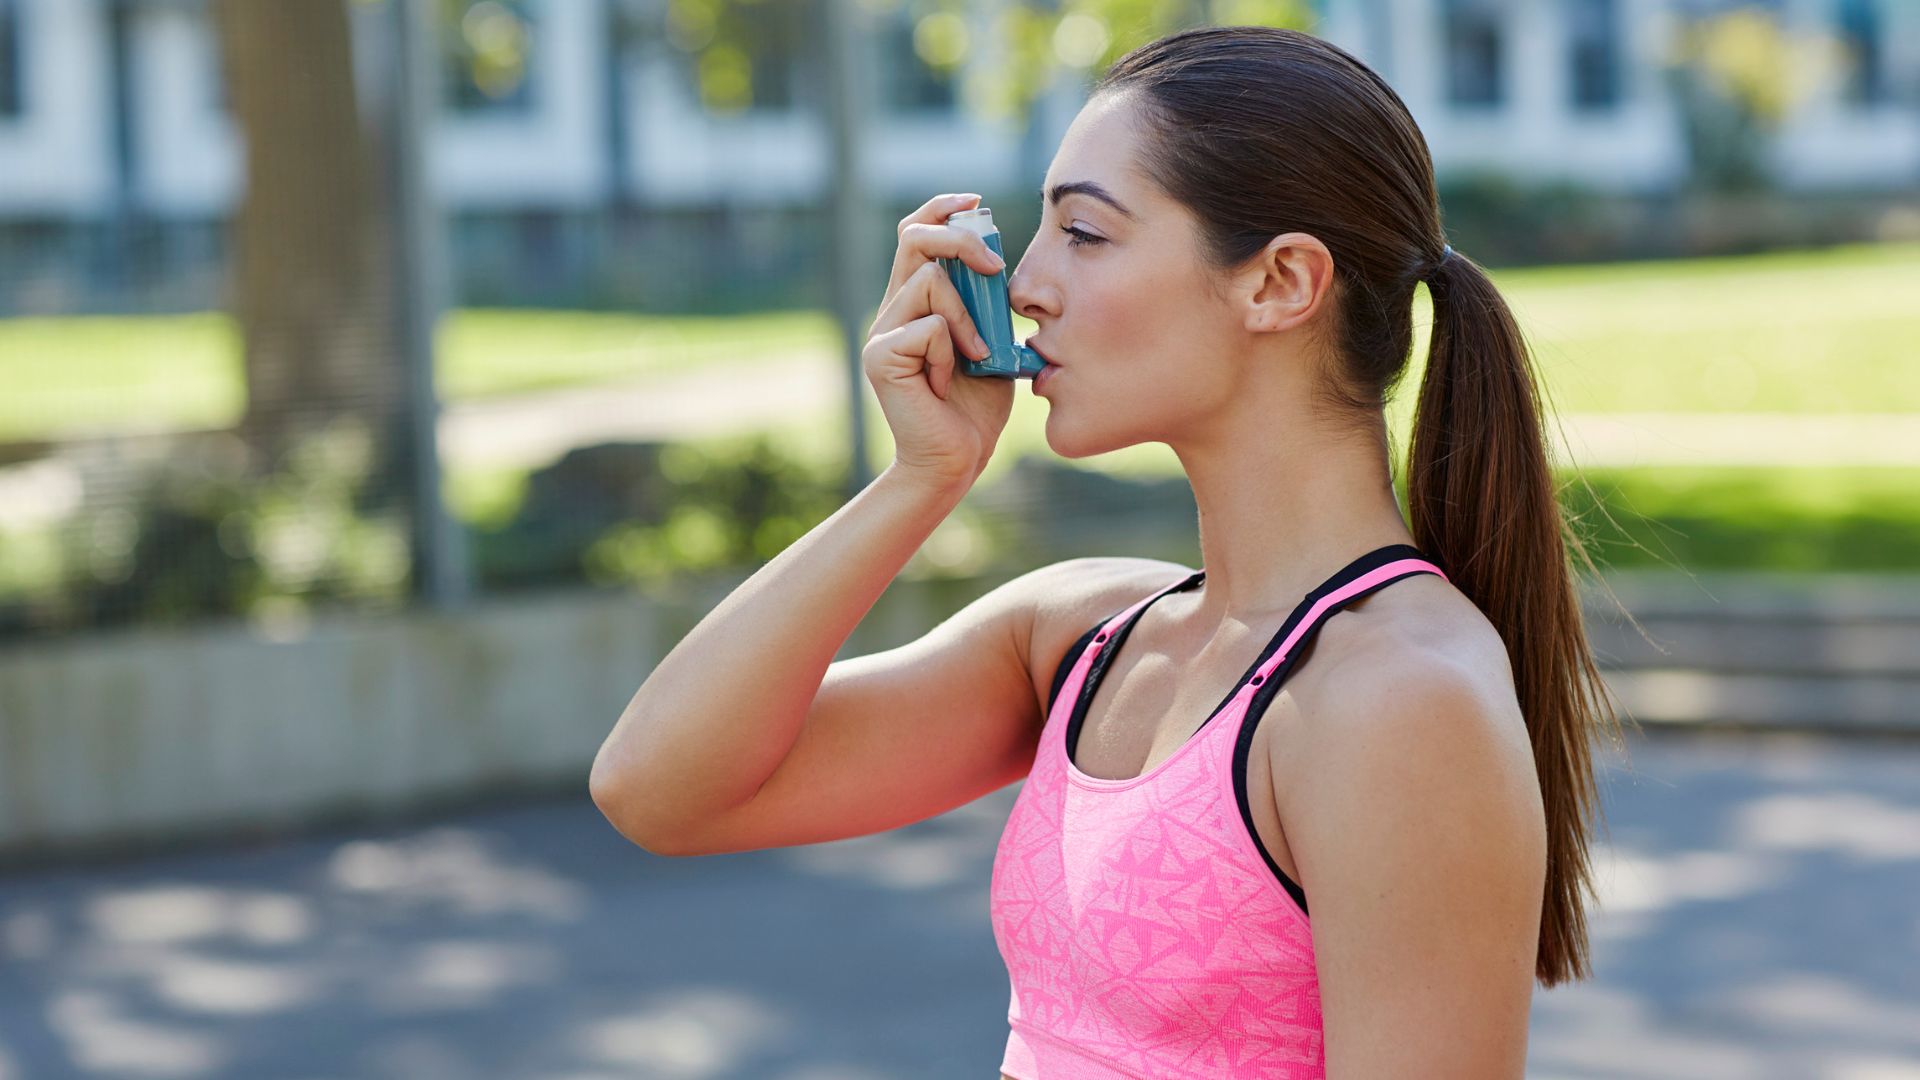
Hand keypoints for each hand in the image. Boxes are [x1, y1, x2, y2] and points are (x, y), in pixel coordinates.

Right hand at [863, 193, 1015, 490]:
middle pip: (915, 237)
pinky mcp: (881, 357)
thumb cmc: (975, 407)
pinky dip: (951, 351)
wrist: (956, 460)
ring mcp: (882, 332)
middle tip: (994, 266)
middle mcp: (892, 309)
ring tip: (976, 356)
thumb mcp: (991, 341)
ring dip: (967, 316)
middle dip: (961, 240)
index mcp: (915, 301)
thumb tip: (997, 261)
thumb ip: (987, 305)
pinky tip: (946, 382)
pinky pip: (928, 327)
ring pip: (929, 281)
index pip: (917, 232)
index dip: (942, 208)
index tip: (976, 201)